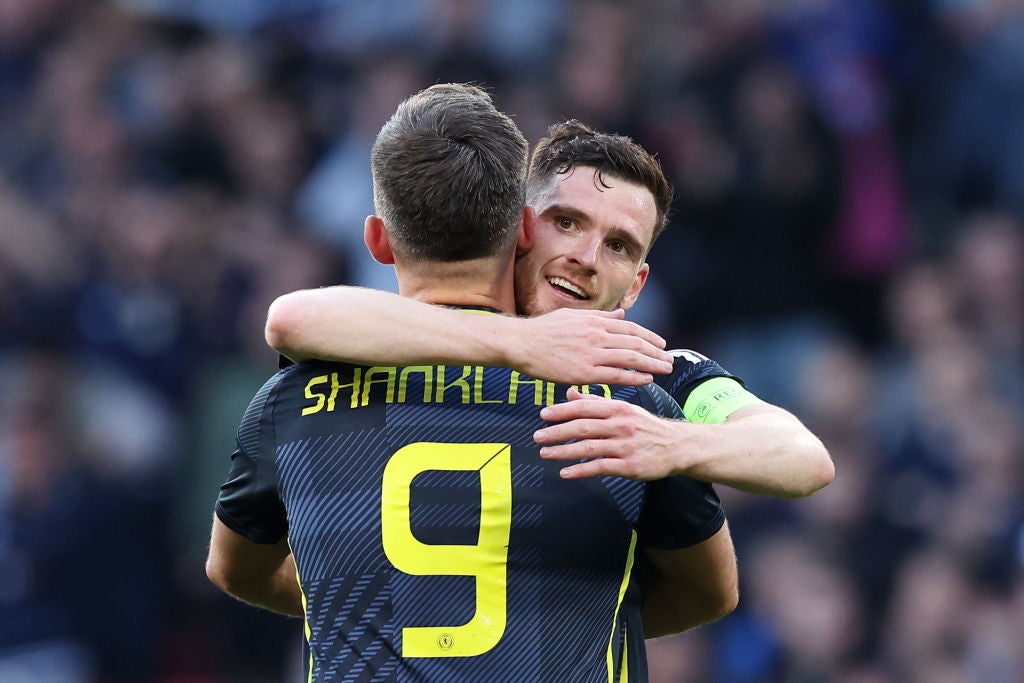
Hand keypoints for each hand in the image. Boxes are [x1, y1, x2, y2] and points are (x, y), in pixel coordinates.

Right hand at [513, 309, 672, 385]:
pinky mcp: (583, 372)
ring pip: (630, 358)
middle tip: (669, 360)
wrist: (522, 343)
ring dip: (651, 364)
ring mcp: (591, 354)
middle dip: (656, 352)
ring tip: (664, 370)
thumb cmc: (544, 330)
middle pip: (635, 343)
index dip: (649, 337)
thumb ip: (599, 317)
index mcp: (595, 321)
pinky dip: (634, 377)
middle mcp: (597, 335)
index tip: (661, 345)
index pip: (630, 328)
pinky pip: (615, 375)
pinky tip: (646, 379)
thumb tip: (620, 315)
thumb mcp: (574, 316)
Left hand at [534, 388, 682, 479]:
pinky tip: (565, 473)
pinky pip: (600, 467)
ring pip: (589, 447)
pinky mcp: (629, 465)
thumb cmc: (646, 427)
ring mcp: (625, 446)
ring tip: (545, 453)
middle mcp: (621, 425)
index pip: (586, 407)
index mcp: (618, 409)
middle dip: (557, 431)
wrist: (677, 447)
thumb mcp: (624, 409)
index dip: (563, 411)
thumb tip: (570, 394)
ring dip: (564, 451)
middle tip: (537, 436)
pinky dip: (580, 470)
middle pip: (583, 427)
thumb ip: (596, 402)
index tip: (543, 414)